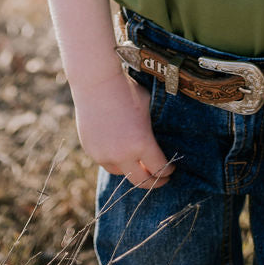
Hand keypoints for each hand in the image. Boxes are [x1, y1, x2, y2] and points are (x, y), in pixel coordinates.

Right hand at [72, 70, 173, 188]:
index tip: (171, 170)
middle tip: (160, 179)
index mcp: (142, 143)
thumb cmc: (127, 90)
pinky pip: (107, 163)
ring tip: (139, 165)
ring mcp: (104, 155)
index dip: (167, 171)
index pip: (159, 168)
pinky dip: (116, 161)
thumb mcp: (148, 109)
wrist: (96, 82)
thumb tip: (158, 143)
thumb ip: (151, 131)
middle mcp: (122, 154)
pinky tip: (122, 153)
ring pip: (122, 173)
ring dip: (132, 171)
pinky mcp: (92, 151)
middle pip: (141, 181)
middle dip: (153, 182)